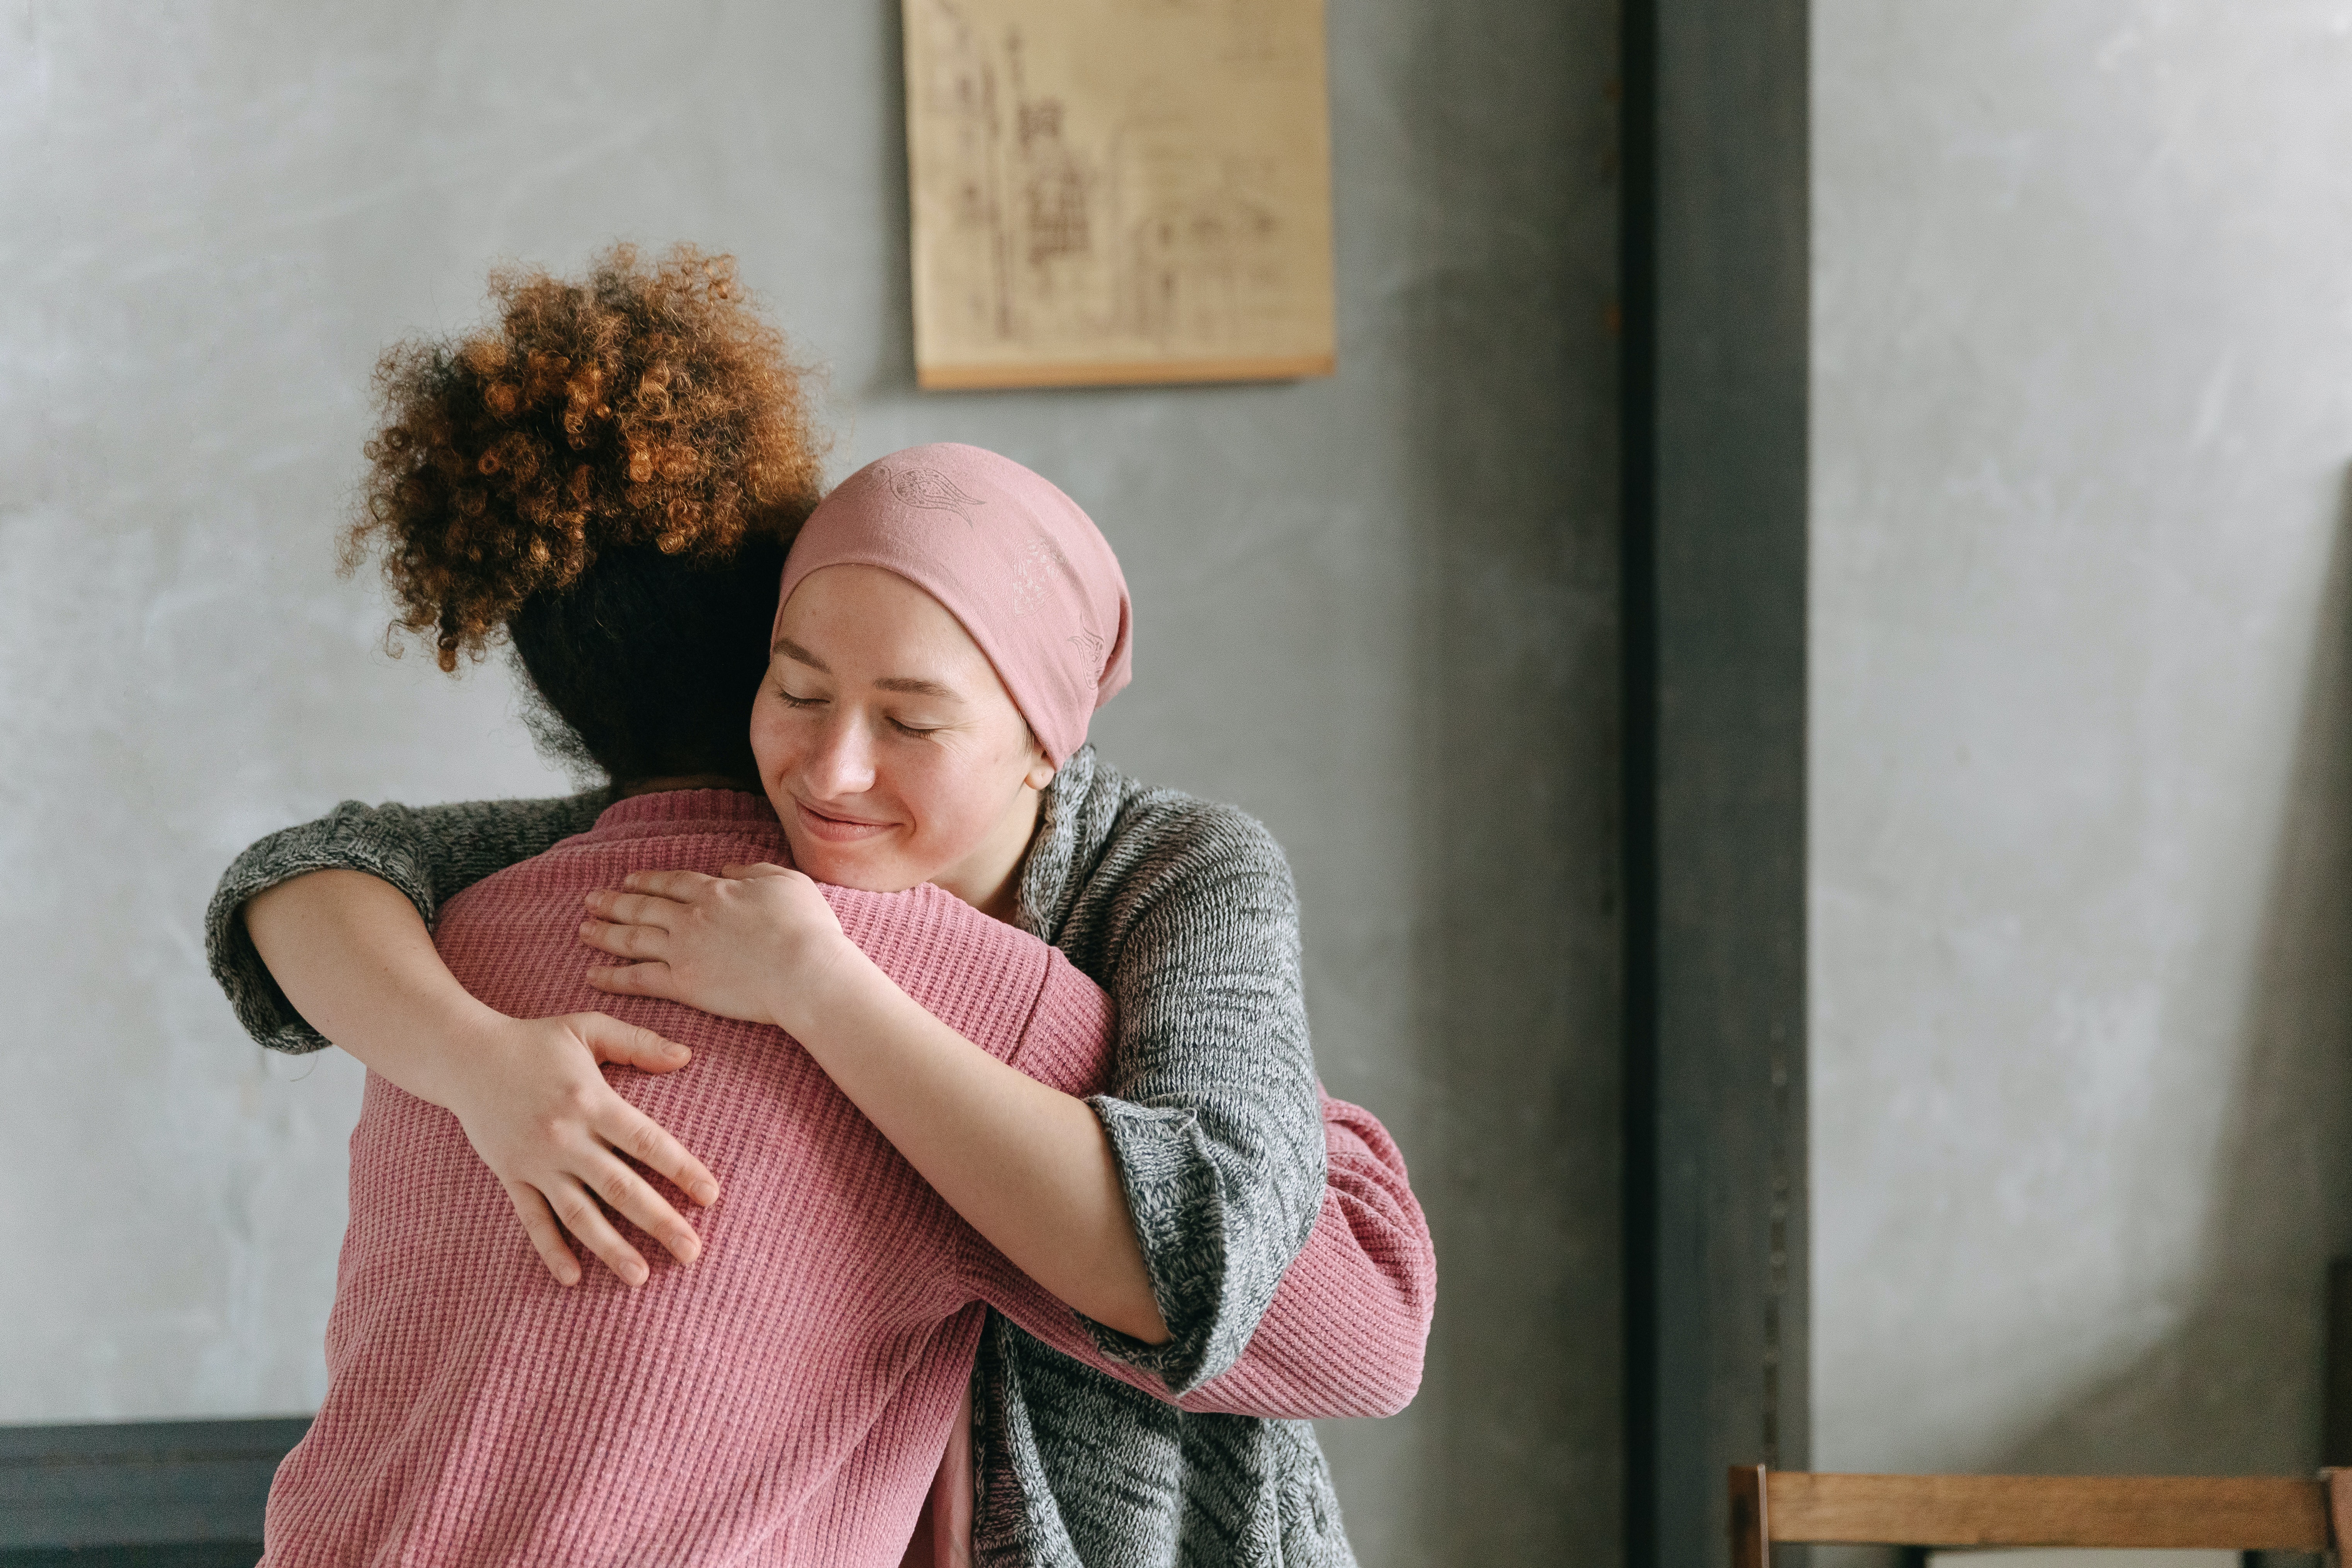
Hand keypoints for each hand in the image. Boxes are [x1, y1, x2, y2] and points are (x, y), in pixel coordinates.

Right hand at [438, 1011, 721, 1288]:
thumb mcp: (588, 1028)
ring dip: (611, 1248)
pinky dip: (551, 1250)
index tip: (711, 1196)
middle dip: (659, 1221)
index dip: (682, 1169)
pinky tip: (573, 1278)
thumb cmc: (534, 1041)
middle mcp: (566, 1137)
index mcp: (592, 1101)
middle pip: (620, 1187)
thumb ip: (639, 1043)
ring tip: (642, 1277)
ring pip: (579, 1213)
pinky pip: (533, 1219)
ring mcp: (536, 1162)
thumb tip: (687, 1056)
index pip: (646, 1142)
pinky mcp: (511, 1176)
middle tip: (692, 1252)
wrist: (464, 1056)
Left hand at [579, 864, 855, 1035]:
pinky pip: (638, 979)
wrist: (805, 970)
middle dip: (613, 902)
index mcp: (716, 891)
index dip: (648, 880)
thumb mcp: (786, 881)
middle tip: (590, 900)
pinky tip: (593, 974)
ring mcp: (683, 951)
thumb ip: (754, 871)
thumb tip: (729, 868)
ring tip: (582, 930)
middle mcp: (691, 917)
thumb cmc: (806, 926)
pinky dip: (612, 976)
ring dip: (604, 933)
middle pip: (642, 906)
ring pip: (631, 939)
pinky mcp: (683, 985)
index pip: (672, 882)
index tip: (629, 879)